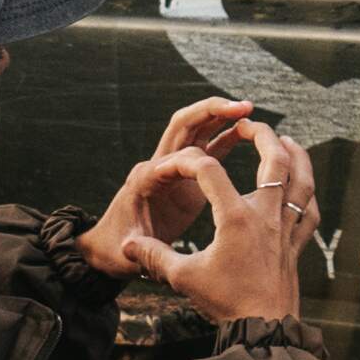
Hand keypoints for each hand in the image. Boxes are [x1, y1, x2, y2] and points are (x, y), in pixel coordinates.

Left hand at [76, 98, 276, 278]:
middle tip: (241, 107)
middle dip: (211, 112)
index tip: (219, 163)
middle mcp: (157, 164)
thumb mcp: (127, 252)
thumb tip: (136, 247)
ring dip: (221, 116)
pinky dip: (226, 135)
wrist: (112, 249)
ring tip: (248, 109)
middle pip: (184, 124)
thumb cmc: (118, 251)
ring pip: (197, 129)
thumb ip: (137, 249)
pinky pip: (207, 147)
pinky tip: (246, 129)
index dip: (194, 158)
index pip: (171, 157)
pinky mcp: (185, 174)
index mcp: (144, 178)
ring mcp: (172, 166)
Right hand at [105, 120, 313, 326]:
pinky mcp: (297, 245)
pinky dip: (307, 194)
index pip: (211, 170)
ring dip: (296, 155)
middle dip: (262, 135)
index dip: (190, 161)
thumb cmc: (226, 302)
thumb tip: (127, 246)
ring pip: (301, 180)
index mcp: (235, 218)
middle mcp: (265, 215)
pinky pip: (310, 212)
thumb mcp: (183, 278)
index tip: (177, 164)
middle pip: (274, 159)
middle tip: (249, 125)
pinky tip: (302, 187)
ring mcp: (286, 229)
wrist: (264, 329)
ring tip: (287, 140)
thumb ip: (154, 256)